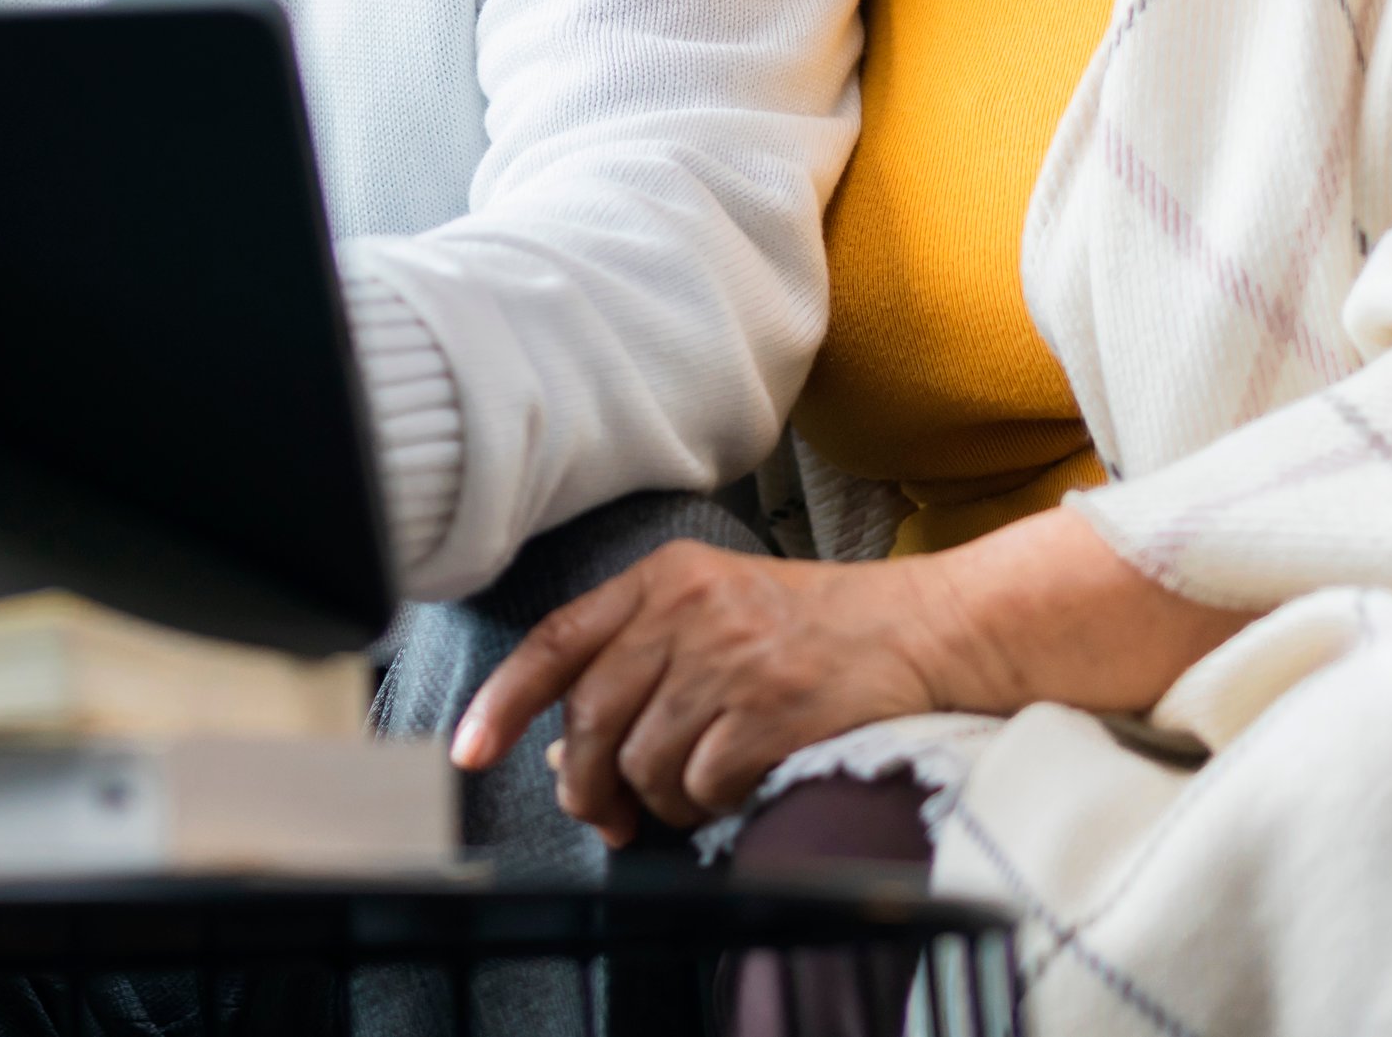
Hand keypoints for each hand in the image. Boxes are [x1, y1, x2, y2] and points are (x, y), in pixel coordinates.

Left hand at [446, 542, 952, 844]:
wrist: (923, 629)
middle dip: (586, 785)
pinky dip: (709, 804)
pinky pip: (701, 784)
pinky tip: (735, 786)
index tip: (468, 749)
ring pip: (643, 761)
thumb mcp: (717, 614)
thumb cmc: (814, 628)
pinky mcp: (771, 707)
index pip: (557, 639)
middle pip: (590, 718)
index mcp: (664, 576)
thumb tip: (562, 752)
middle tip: (608, 816)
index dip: (502, 701)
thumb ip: (638, 664)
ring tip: (697, 788)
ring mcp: (730, 657)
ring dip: (661, 800)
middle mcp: (688, 608)